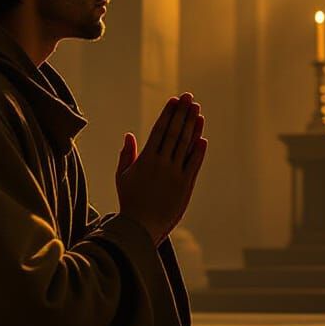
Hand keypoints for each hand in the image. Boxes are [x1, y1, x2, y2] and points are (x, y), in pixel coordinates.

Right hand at [115, 93, 207, 245]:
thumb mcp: (122, 176)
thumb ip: (127, 155)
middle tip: (189, 97)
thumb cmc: (129, 201)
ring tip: (198, 111)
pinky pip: (193, 164)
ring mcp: (174, 174)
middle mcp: (161, 164)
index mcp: (145, 159)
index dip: (168, 114)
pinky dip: (198, 151)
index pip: (159, 130)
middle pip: (174, 133)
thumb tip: (129, 135)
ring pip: (185, 145)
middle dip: (182, 113)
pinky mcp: (185, 186)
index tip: (174, 100)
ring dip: (192, 127)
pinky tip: (202, 138)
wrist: (140, 228)